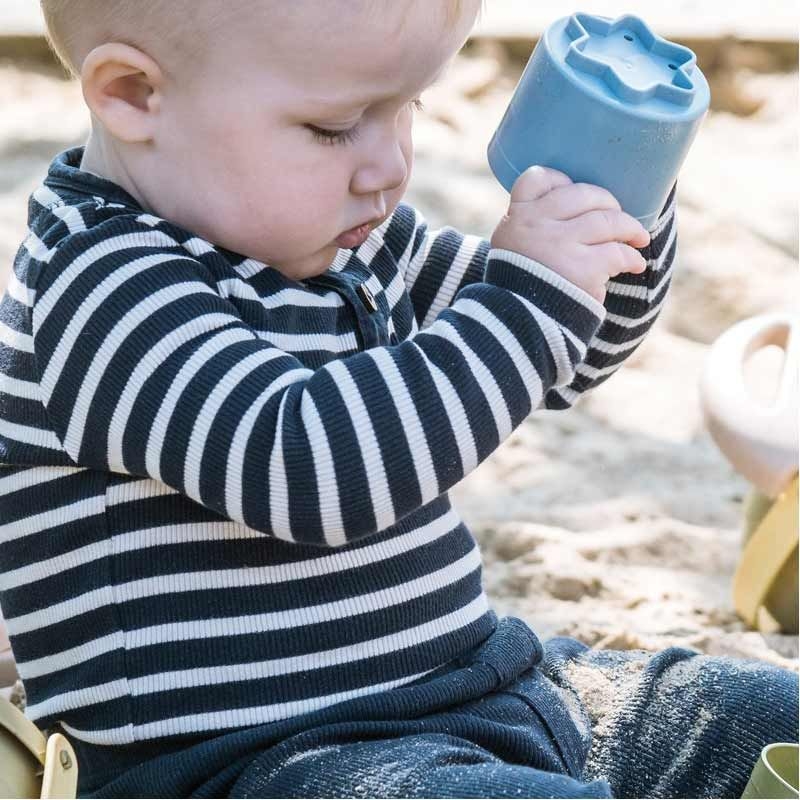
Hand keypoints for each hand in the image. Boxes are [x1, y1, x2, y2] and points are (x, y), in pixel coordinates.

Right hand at [490, 165, 650, 302]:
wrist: (516, 326)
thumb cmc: (520, 287)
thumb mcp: (512, 249)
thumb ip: (533, 227)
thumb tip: (580, 208)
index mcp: (516, 217)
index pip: (538, 178)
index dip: (561, 180)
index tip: (573, 192)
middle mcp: (536, 225)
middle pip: (583, 194)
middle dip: (607, 203)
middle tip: (617, 216)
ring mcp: (559, 245)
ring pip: (607, 221)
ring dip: (629, 228)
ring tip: (638, 238)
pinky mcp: (581, 268)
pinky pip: (617, 253)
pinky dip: (631, 258)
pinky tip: (635, 264)